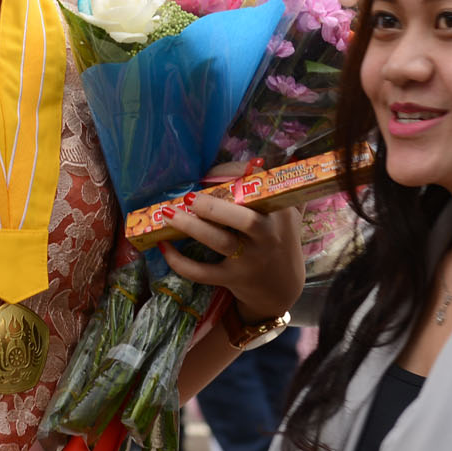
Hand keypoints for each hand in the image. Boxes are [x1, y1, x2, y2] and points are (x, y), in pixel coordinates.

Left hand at [159, 163, 305, 323]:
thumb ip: (278, 189)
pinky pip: (202, 273)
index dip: (234, 176)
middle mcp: (267, 236)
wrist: (282, 288)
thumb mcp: (288, 215)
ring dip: (192, 227)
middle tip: (190, 197)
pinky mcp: (231, 278)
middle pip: (245, 221)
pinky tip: (163, 246)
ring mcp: (249, 259)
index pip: (259, 188)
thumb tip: (257, 162)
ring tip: (168, 213)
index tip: (210, 173)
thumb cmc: (278, 240)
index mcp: (279, 213)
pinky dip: (180, 262)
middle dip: (215, 208)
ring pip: (220, 243)